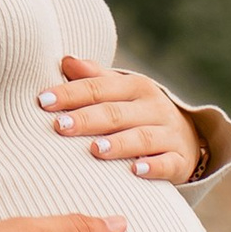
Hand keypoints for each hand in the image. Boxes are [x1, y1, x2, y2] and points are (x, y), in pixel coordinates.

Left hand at [37, 53, 205, 183]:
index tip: (43, 101)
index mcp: (135, 87)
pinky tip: (136, 171)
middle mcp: (153, 107)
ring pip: (143, 137)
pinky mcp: (179, 160)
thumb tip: (66, 60)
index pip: (98, 87)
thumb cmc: (137, 112)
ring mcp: (169, 134)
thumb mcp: (120, 92)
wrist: (187, 138)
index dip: (70, 93)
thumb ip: (94, 78)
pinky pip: (168, 163)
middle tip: (60, 126)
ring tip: (94, 150)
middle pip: (117, 112)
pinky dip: (153, 167)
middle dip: (87, 119)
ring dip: (119, 144)